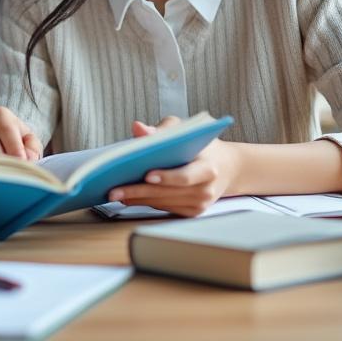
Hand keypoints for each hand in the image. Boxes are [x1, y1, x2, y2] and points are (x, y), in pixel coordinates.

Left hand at [107, 116, 240, 216]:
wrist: (226, 168)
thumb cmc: (202, 145)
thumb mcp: (187, 130)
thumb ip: (163, 130)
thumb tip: (138, 128)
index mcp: (208, 168)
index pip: (185, 176)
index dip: (166, 177)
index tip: (146, 175)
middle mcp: (206, 190)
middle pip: (167, 193)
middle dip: (138, 191)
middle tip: (114, 189)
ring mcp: (200, 204)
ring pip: (163, 203)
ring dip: (137, 199)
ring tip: (115, 193)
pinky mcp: (192, 212)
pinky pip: (165, 208)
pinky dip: (146, 203)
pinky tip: (128, 198)